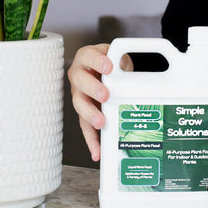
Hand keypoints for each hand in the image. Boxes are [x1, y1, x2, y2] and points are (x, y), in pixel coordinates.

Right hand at [67, 44, 132, 161]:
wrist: (108, 70)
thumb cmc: (112, 62)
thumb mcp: (118, 56)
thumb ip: (122, 60)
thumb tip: (128, 68)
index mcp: (86, 58)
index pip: (88, 56)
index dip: (97, 62)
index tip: (109, 67)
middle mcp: (79, 76)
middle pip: (80, 82)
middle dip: (92, 89)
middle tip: (105, 95)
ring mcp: (79, 95)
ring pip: (79, 105)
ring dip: (90, 114)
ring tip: (100, 122)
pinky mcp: (84, 112)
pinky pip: (85, 126)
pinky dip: (91, 140)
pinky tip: (97, 151)